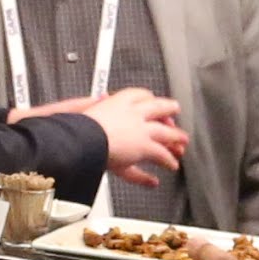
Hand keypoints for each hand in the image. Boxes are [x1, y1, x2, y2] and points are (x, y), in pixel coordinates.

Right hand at [29, 86, 185, 186]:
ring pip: (164, 131)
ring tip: (180, 145)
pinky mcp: (144, 145)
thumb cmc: (78, 129)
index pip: (139, 94)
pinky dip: (166, 160)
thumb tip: (101, 99)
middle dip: (168, 112)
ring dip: (174, 138)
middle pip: (158, 107)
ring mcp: (141, 128)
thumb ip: (95, 105)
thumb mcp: (85, 112)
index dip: (148, 100)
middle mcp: (133, 112)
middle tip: (174, 116)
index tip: (152, 103)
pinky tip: (170, 165)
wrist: (80, 139)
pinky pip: (160, 153)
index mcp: (118, 100)